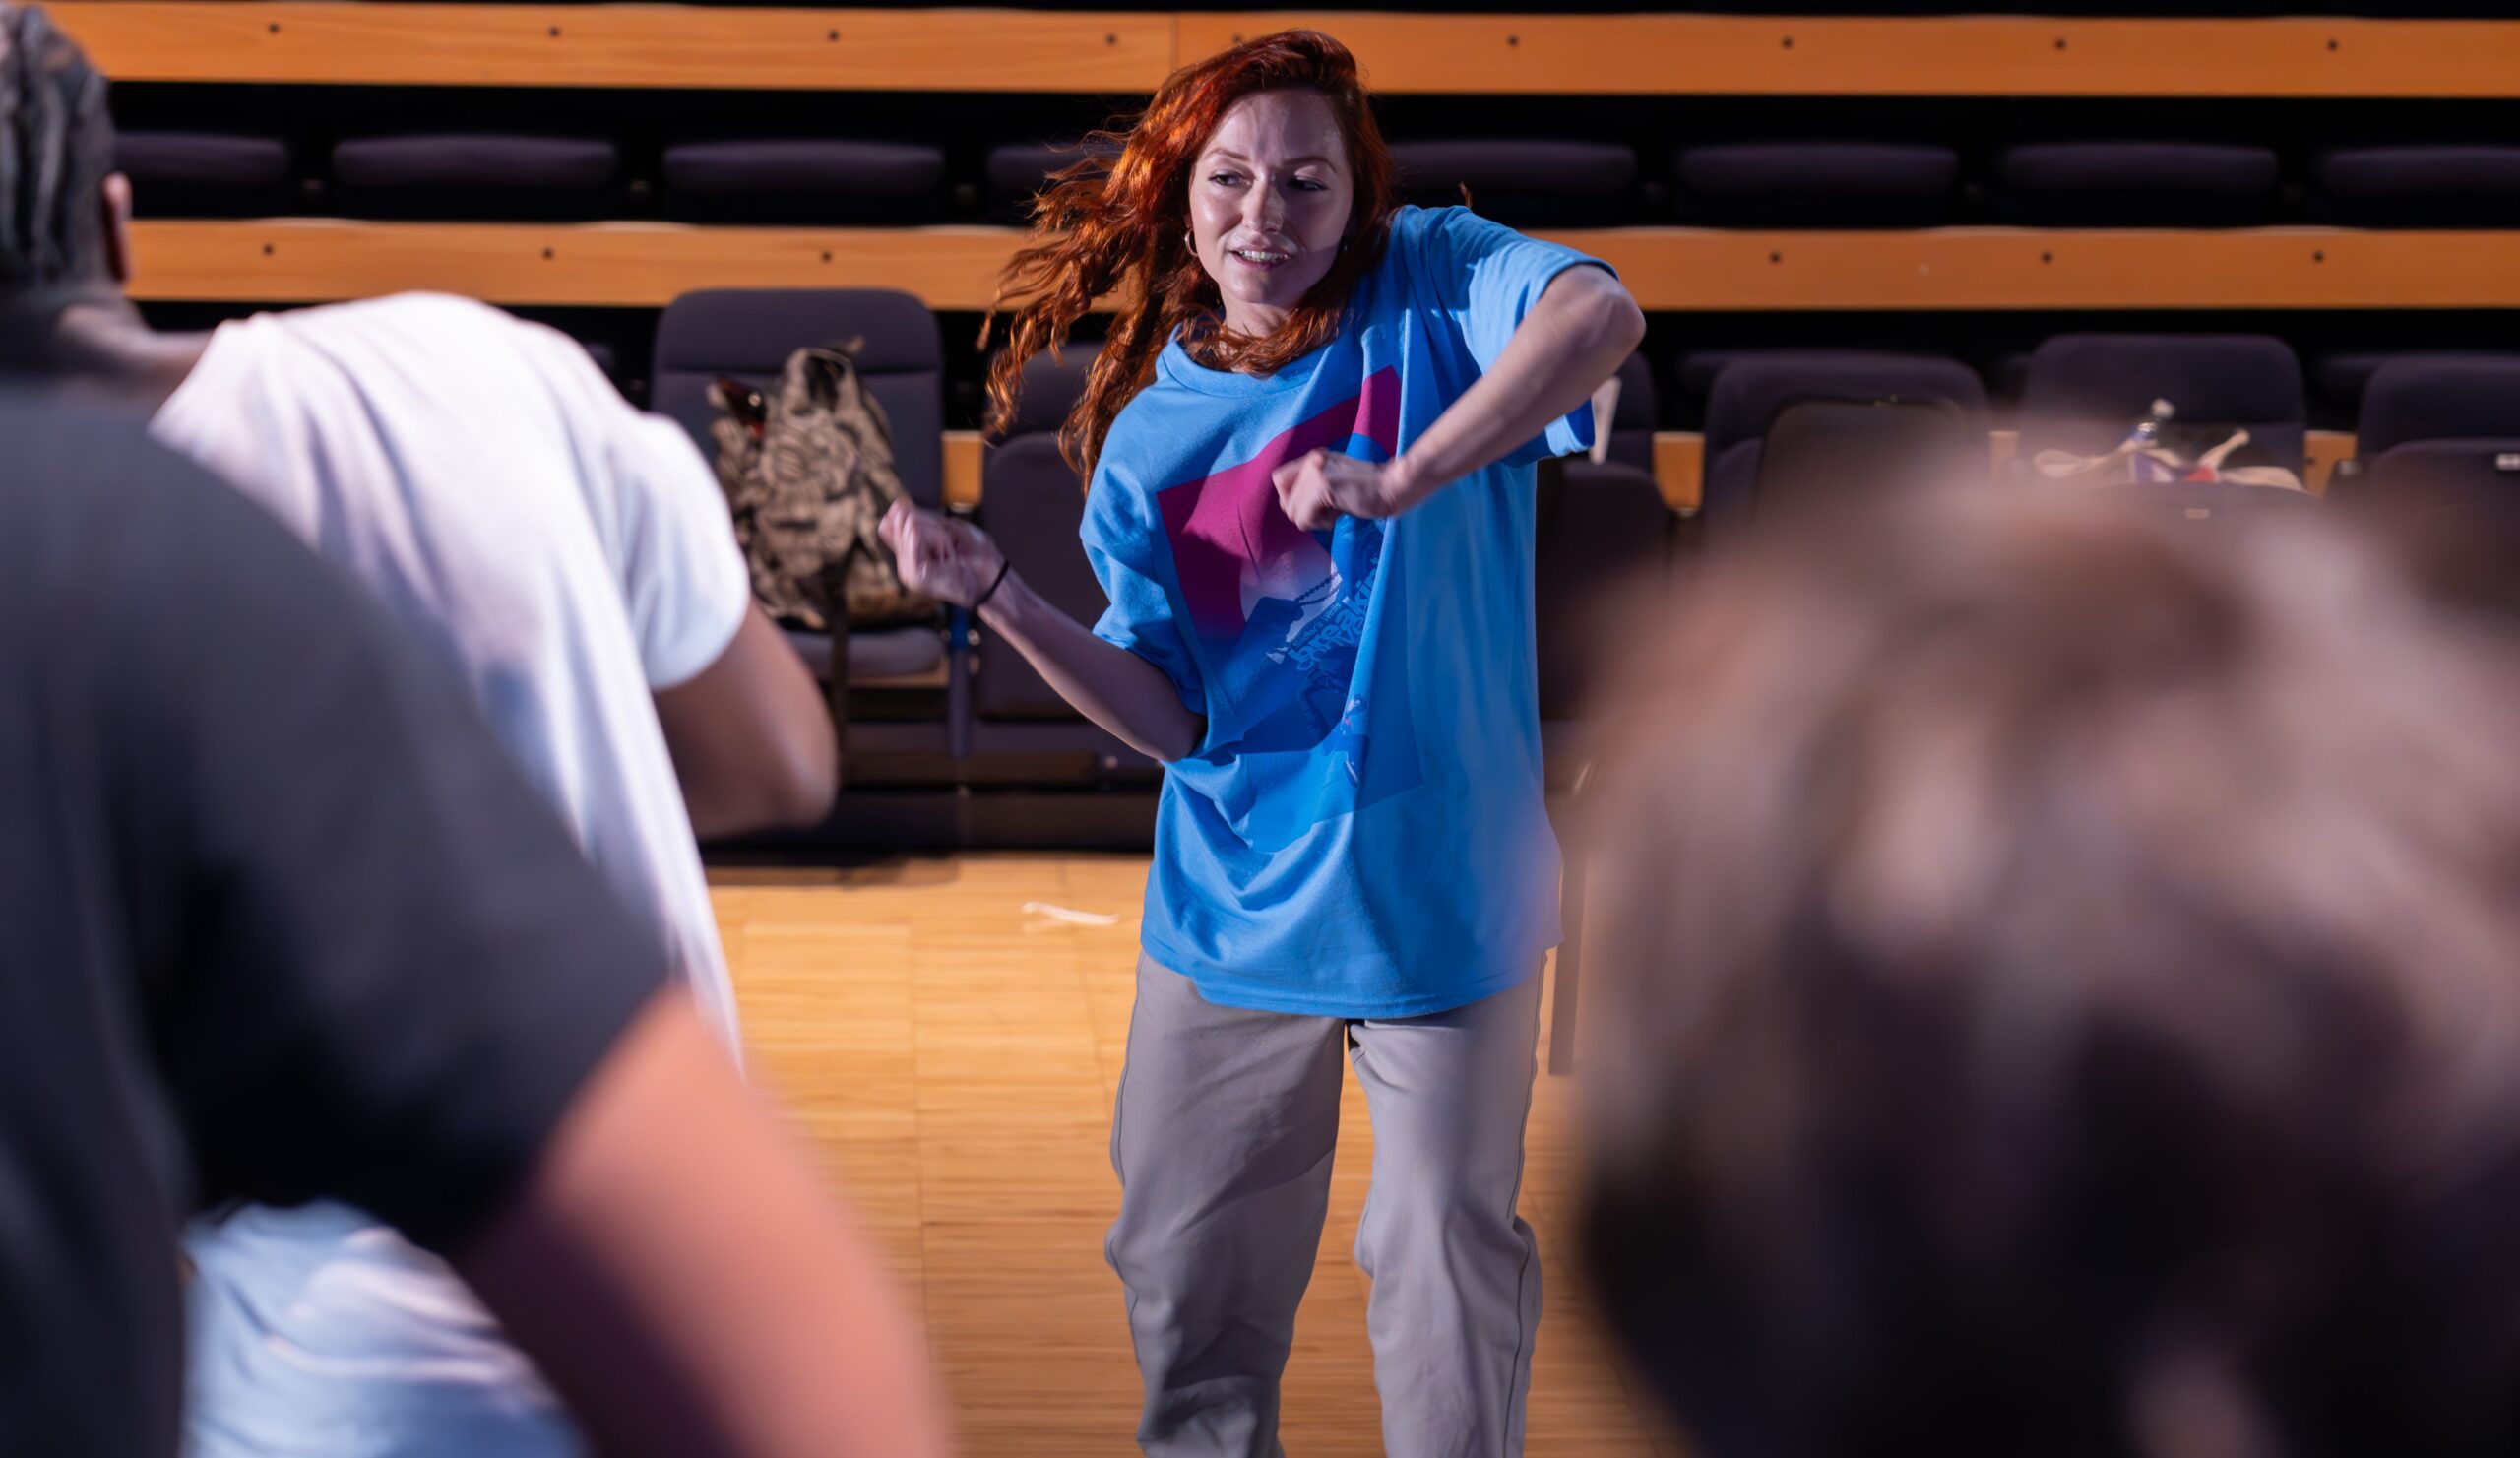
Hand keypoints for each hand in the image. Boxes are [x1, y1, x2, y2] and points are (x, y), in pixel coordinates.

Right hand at [880, 499, 1008, 609]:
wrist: (994, 578)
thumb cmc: (977, 555)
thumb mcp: (947, 528)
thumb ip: (919, 520)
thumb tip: (895, 509)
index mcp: (910, 554)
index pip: (896, 521)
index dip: (917, 515)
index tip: (942, 531)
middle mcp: (905, 563)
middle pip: (903, 521)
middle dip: (932, 525)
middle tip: (949, 545)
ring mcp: (908, 572)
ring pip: (911, 527)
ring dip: (938, 534)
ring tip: (950, 552)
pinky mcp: (915, 576)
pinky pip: (916, 536)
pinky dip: (937, 539)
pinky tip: (948, 555)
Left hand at [1271, 450, 1419, 531]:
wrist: (1393, 486)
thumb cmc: (1370, 490)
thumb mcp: (1336, 482)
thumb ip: (1312, 488)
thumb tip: (1290, 510)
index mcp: (1313, 457)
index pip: (1279, 479)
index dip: (1290, 498)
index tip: (1313, 504)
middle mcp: (1311, 461)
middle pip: (1285, 501)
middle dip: (1306, 513)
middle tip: (1330, 509)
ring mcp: (1315, 472)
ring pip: (1293, 513)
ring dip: (1315, 520)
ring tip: (1337, 510)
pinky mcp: (1322, 486)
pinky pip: (1304, 518)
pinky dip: (1321, 524)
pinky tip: (1339, 514)